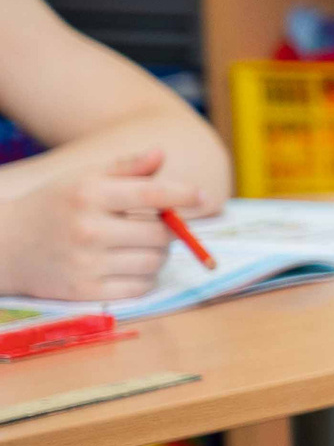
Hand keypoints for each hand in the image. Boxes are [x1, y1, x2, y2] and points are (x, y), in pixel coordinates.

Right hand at [0, 148, 191, 299]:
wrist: (4, 247)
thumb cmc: (52, 207)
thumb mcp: (82, 179)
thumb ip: (125, 168)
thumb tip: (162, 154)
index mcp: (89, 194)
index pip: (153, 194)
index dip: (184, 195)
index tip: (203, 197)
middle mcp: (88, 228)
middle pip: (161, 233)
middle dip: (166, 230)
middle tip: (153, 226)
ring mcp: (86, 263)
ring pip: (155, 262)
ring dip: (157, 254)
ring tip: (137, 245)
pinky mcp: (86, 292)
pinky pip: (141, 287)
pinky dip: (144, 278)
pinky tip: (128, 266)